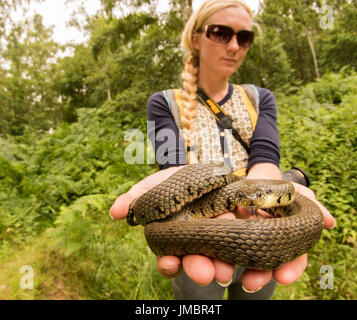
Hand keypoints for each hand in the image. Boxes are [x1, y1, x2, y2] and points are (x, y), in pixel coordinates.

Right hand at [110, 167, 335, 291]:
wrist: (236, 173)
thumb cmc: (197, 180)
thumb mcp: (168, 181)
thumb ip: (142, 194)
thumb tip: (115, 211)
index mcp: (193, 235)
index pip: (180, 256)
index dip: (173, 262)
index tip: (170, 264)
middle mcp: (217, 244)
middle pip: (211, 261)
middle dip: (206, 267)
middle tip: (208, 272)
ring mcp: (245, 242)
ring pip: (245, 264)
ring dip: (247, 273)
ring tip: (249, 278)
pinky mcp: (274, 237)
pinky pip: (283, 258)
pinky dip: (288, 266)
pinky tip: (288, 272)